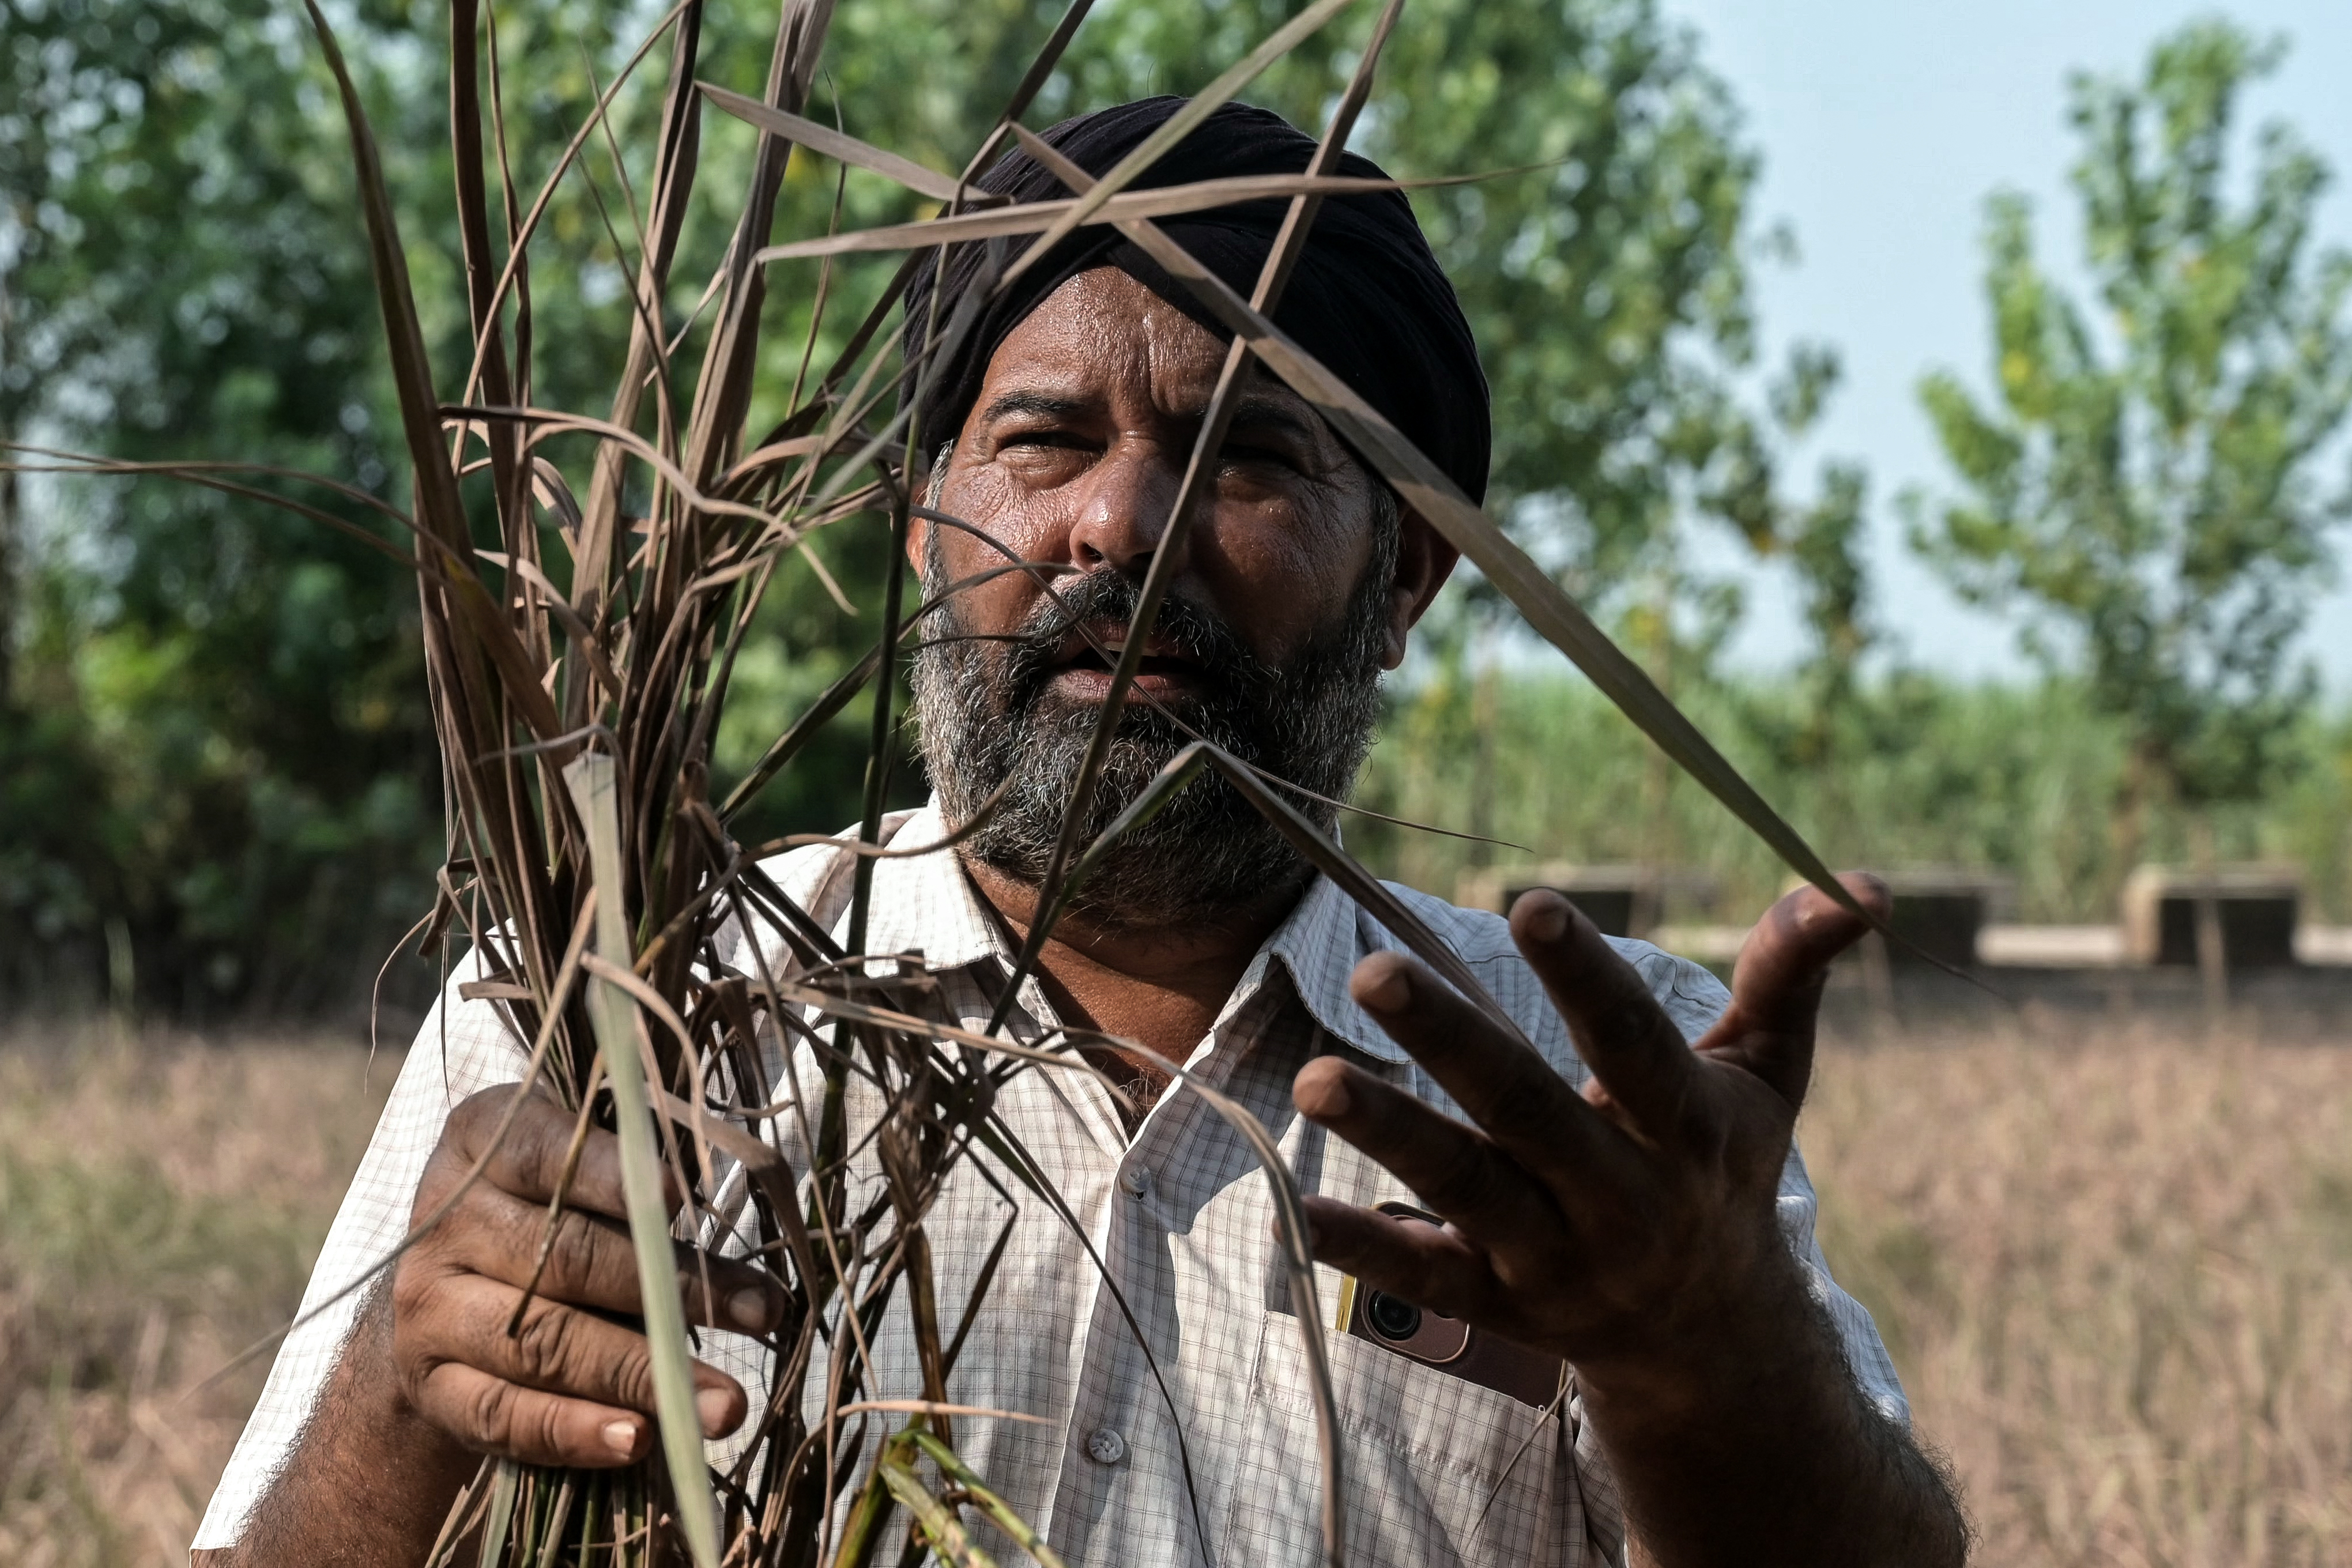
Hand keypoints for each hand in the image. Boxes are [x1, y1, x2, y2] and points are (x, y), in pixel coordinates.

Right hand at [390, 1085, 787, 1467]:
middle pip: (566, 1259)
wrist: (443, 1295)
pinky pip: (504, 1415)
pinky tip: (641, 1441)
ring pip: (543, 1344)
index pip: (546, 1154)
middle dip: (672, 1290)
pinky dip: (576, 1431)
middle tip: (764, 1312)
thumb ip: (637, 1171)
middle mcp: (448, 1222)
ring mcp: (429, 1309)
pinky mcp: (430, 1386)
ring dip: (642, 1377)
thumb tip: (728, 1182)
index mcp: (485, 1140)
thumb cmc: (549, 1212)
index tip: (684, 1195)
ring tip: (724, 1404)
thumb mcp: (579, 1166)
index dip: (612, 1173)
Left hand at [1291, 875, 1885, 1381]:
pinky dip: (1363, 1247)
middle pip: (1529, 1112)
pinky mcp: (1501, 1307)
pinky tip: (1295, 1207)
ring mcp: (1557, 1259)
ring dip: (1389, 1134)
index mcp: (1687, 1129)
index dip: (1587, 978)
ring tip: (1310, 1080)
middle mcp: (1622, 1198)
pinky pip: (1427, 1278)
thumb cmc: (1726, 1168)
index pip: (1635, 1045)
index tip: (1531, 901)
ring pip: (1467, 1192)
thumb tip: (1856, 880)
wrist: (1715, 1342)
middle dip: (1452, 1041)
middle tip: (1372, 970)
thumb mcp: (1769, 1073)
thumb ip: (1791, 971)